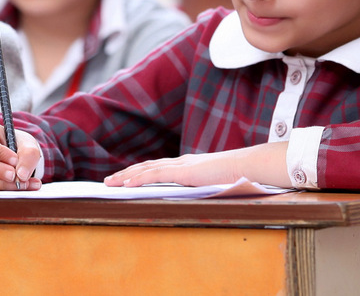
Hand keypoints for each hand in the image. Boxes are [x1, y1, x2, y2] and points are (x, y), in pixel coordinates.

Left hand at [103, 142, 289, 187]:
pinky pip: (156, 175)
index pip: (157, 168)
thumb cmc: (238, 176)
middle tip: (108, 182)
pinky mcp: (183, 172)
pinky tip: (126, 185)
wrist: (250, 166)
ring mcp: (181, 165)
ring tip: (110, 184)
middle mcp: (180, 162)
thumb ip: (204, 187)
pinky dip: (139, 179)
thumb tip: (200, 197)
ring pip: (146, 170)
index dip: (139, 172)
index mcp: (187, 165)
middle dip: (125, 174)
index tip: (124, 178)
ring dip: (125, 177)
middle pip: (146, 167)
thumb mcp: (216, 182)